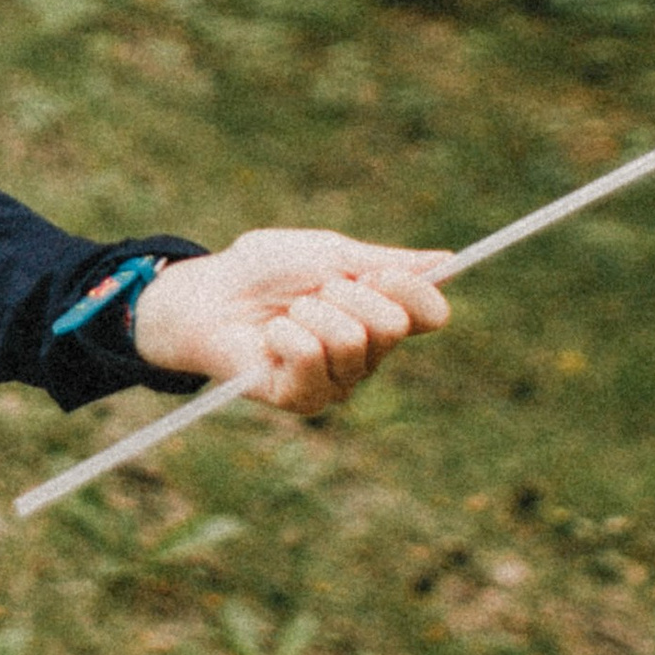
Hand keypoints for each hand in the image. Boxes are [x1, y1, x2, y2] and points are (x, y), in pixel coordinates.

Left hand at [129, 228, 449, 410]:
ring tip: (287, 314)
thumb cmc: (266, 271)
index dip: (410, 289)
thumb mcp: (329, 255)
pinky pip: (311, 357)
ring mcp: (338, 381)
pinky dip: (285, 334)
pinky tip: (271, 338)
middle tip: (312, 292)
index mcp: (382, 316)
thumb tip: (447, 261)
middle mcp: (369, 355)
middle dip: (346, 294)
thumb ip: (386, 263)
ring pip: (351, 339)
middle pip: (392, 325)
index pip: (431, 313)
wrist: (208, 295)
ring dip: (309, 312)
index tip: (376, 271)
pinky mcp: (304, 399)